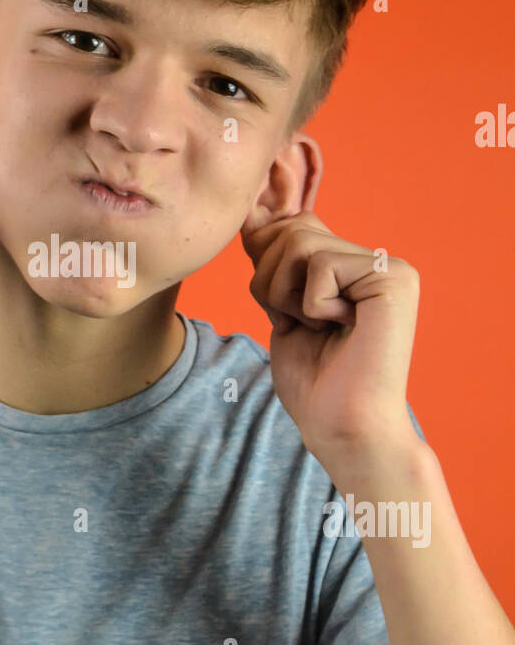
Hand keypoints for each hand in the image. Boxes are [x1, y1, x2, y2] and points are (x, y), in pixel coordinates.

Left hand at [241, 210, 420, 461]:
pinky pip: (320, 266)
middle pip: (291, 228)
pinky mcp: (394, 279)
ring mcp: (389, 267)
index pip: (291, 228)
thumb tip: (250, 215)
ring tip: (315, 328)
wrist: (343, 429)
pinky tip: (338, 330)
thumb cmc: (313, 383)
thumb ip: (276, 263)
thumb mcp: (282, 308)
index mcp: (352, 267)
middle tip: (296, 324)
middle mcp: (376, 260)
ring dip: (285, 295)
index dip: (266, 266)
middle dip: (270, 281)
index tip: (284, 312)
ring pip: (298, 242)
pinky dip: (310, 305)